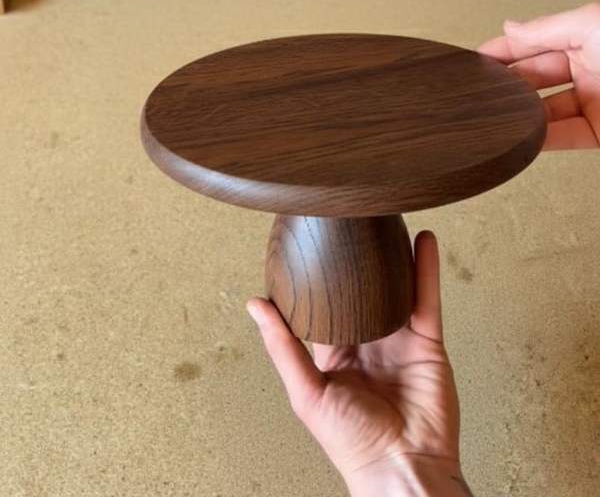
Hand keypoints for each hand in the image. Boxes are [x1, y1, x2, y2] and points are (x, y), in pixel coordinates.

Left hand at [247, 231, 468, 495]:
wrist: (403, 467)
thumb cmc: (353, 444)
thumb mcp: (307, 393)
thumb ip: (284, 347)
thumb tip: (255, 306)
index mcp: (336, 354)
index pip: (324, 306)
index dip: (318, 277)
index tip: (308, 244)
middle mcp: (368, 342)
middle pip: (364, 291)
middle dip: (358, 261)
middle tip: (349, 222)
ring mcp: (399, 339)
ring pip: (396, 287)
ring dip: (393, 256)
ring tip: (384, 221)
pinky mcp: (427, 341)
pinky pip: (426, 297)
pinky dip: (426, 268)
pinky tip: (422, 241)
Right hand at [479, 2, 599, 149]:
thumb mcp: (589, 23)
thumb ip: (546, 28)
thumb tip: (510, 27)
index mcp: (584, 40)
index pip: (534, 45)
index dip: (505, 50)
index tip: (477, 58)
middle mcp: (588, 71)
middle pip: (536, 79)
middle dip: (508, 84)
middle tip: (480, 88)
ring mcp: (593, 103)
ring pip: (546, 111)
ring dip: (521, 114)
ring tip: (495, 114)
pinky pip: (565, 137)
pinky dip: (542, 139)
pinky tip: (521, 136)